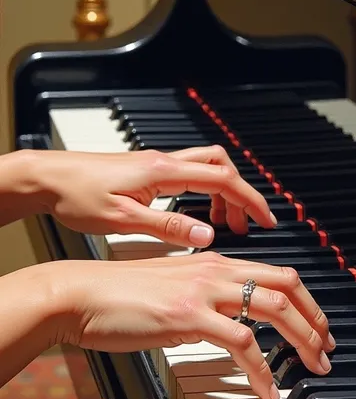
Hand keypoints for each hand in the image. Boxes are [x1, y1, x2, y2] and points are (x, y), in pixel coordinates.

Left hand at [35, 146, 276, 245]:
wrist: (46, 177)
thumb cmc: (76, 195)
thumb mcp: (124, 220)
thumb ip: (169, 228)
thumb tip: (207, 236)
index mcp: (163, 172)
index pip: (223, 180)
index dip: (249, 201)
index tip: (266, 220)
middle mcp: (164, 162)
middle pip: (221, 167)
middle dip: (241, 194)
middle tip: (247, 224)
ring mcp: (156, 165)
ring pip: (206, 168)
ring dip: (222, 193)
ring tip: (224, 224)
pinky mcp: (147, 171)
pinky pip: (188, 176)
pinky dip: (202, 193)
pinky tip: (194, 214)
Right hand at [52, 252, 334, 398]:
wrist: (81, 295)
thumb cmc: (119, 294)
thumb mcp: (172, 288)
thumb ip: (204, 298)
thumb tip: (227, 322)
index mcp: (214, 262)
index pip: (277, 274)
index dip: (306, 301)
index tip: (317, 327)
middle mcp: (215, 269)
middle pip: (287, 286)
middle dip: (315, 319)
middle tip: (326, 349)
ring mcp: (203, 290)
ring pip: (273, 308)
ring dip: (301, 340)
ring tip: (313, 367)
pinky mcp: (188, 315)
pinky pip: (241, 342)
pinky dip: (261, 370)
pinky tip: (267, 391)